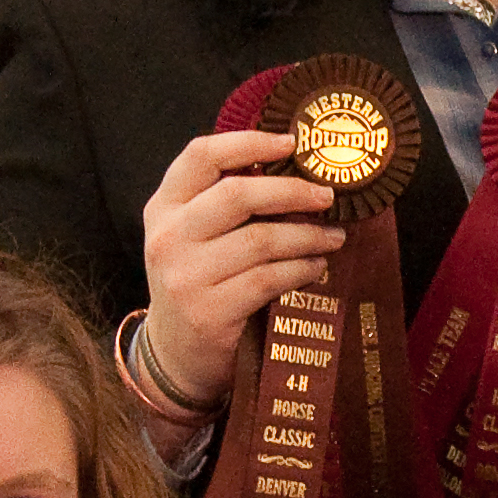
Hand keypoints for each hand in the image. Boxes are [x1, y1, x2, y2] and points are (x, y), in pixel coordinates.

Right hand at [137, 128, 344, 408]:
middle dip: (292, 191)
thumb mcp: (194, 237)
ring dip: (307, 235)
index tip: (292, 143)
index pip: (201, 156)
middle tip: (328, 196)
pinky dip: (300, 270)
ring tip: (333, 237)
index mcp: (164, 207)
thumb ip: (225, 204)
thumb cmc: (198, 284)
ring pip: (260, 240)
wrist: (175, 355)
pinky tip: (316, 267)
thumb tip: (298, 171)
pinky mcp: (207, 311)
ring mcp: (184, 275)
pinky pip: (268, 279)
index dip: (249, 143)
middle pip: (237, 195)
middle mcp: (168, 236)